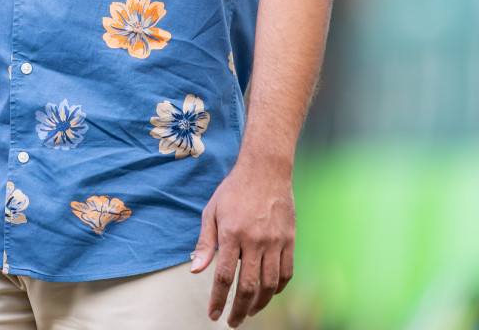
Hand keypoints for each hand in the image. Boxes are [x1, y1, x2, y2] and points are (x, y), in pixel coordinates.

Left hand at [191, 156, 295, 326]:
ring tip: (249, 312)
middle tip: (232, 321)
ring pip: (270, 284)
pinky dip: (277, 289)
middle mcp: (255, 240)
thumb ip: (205, 244)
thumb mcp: (211, 212)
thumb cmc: (233, 191)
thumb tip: (195, 271)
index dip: (218, 299)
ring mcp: (275, 242)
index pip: (223, 276)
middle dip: (239, 309)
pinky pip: (286, 273)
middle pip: (249, 286)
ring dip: (259, 304)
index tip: (213, 315)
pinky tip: (268, 294)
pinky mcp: (290, 240)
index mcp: (231, 234)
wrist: (265, 171)